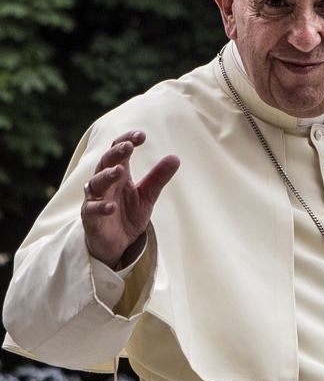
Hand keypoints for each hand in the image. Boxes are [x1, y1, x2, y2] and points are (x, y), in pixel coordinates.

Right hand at [81, 130, 179, 268]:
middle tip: (128, 146)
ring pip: (95, 183)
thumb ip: (158, 178)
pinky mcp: (91, 219)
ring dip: (107, 176)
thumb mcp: (147, 195)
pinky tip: (111, 206)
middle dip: (116, 153)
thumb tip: (176, 158)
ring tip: (119, 171)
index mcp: (118, 173)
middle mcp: (105, 183)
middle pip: (105, 162)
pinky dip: (100, 207)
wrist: (116, 244)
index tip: (141, 136)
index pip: (118, 150)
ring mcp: (96, 200)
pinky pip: (92, 210)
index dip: (127, 140)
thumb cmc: (128, 214)